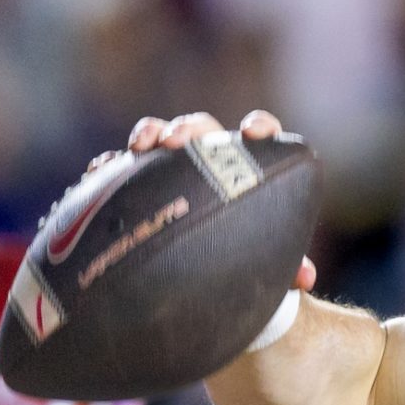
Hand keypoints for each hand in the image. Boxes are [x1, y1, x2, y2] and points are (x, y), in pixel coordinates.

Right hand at [122, 110, 315, 292]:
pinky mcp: (137, 183)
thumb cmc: (244, 258)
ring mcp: (171, 168)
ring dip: (150, 133)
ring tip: (139, 146)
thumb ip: (286, 265)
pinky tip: (98, 172)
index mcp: (248, 169)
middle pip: (201, 129)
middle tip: (175, 141)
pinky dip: (110, 165)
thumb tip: (305, 279)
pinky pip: (121, 167)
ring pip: (160, 138)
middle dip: (187, 127)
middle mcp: (210, 160)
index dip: (259, 126)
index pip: (260, 135)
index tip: (251, 132)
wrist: (204, 274)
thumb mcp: (265, 262)